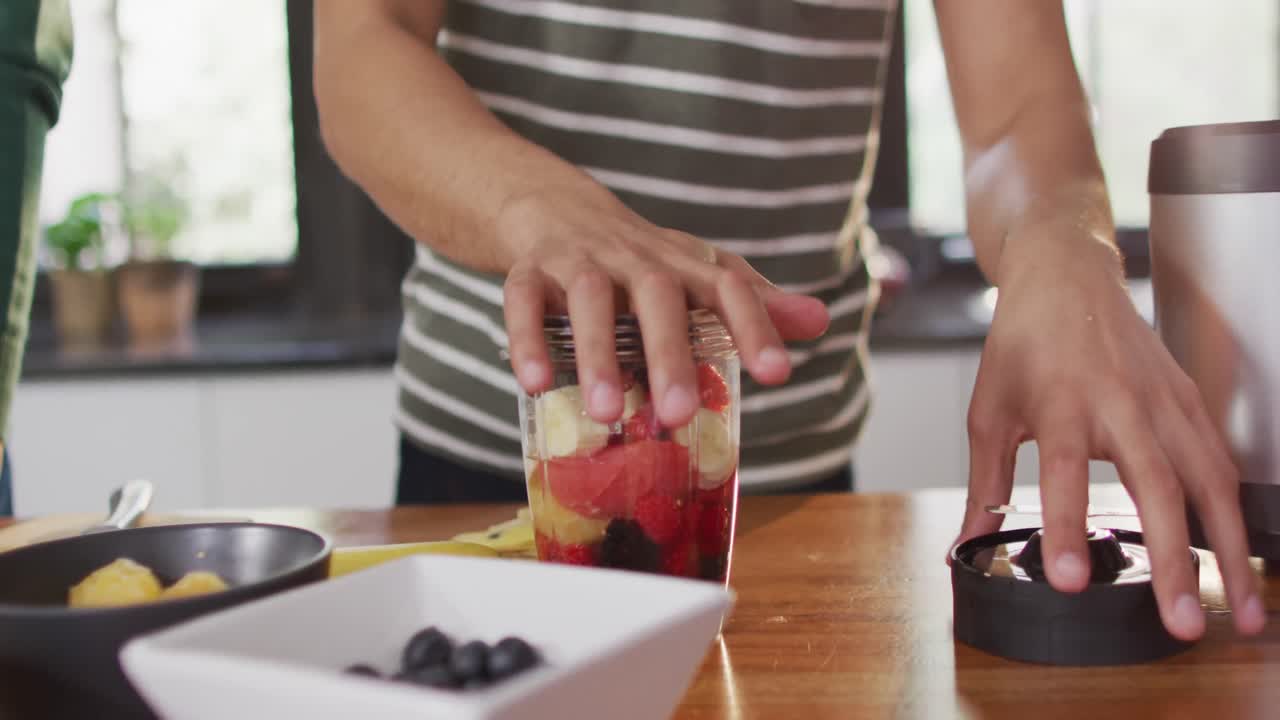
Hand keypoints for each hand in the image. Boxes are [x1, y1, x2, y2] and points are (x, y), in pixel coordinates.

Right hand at [498, 186, 830, 427]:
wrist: (554, 206)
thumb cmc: (639, 259)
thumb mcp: (696, 272)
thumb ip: (754, 301)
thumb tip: (821, 321)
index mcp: (682, 264)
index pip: (727, 288)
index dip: (755, 326)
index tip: (777, 374)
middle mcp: (634, 259)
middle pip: (657, 296)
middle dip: (669, 353)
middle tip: (680, 413)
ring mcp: (579, 262)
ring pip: (588, 299)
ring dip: (598, 354)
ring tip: (605, 412)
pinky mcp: (530, 272)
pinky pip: (522, 301)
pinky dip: (527, 340)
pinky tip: (536, 384)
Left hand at [952, 232, 1264, 640]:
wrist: (1066, 277)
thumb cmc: (1023, 344)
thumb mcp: (988, 411)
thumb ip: (984, 484)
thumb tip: (967, 546)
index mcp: (1060, 401)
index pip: (1064, 473)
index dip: (1066, 527)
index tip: (1070, 580)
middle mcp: (1121, 402)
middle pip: (1156, 486)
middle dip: (1171, 560)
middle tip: (1180, 622)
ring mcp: (1165, 401)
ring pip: (1208, 482)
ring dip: (1226, 550)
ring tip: (1240, 612)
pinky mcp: (1190, 401)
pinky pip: (1220, 464)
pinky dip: (1233, 515)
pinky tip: (1237, 558)